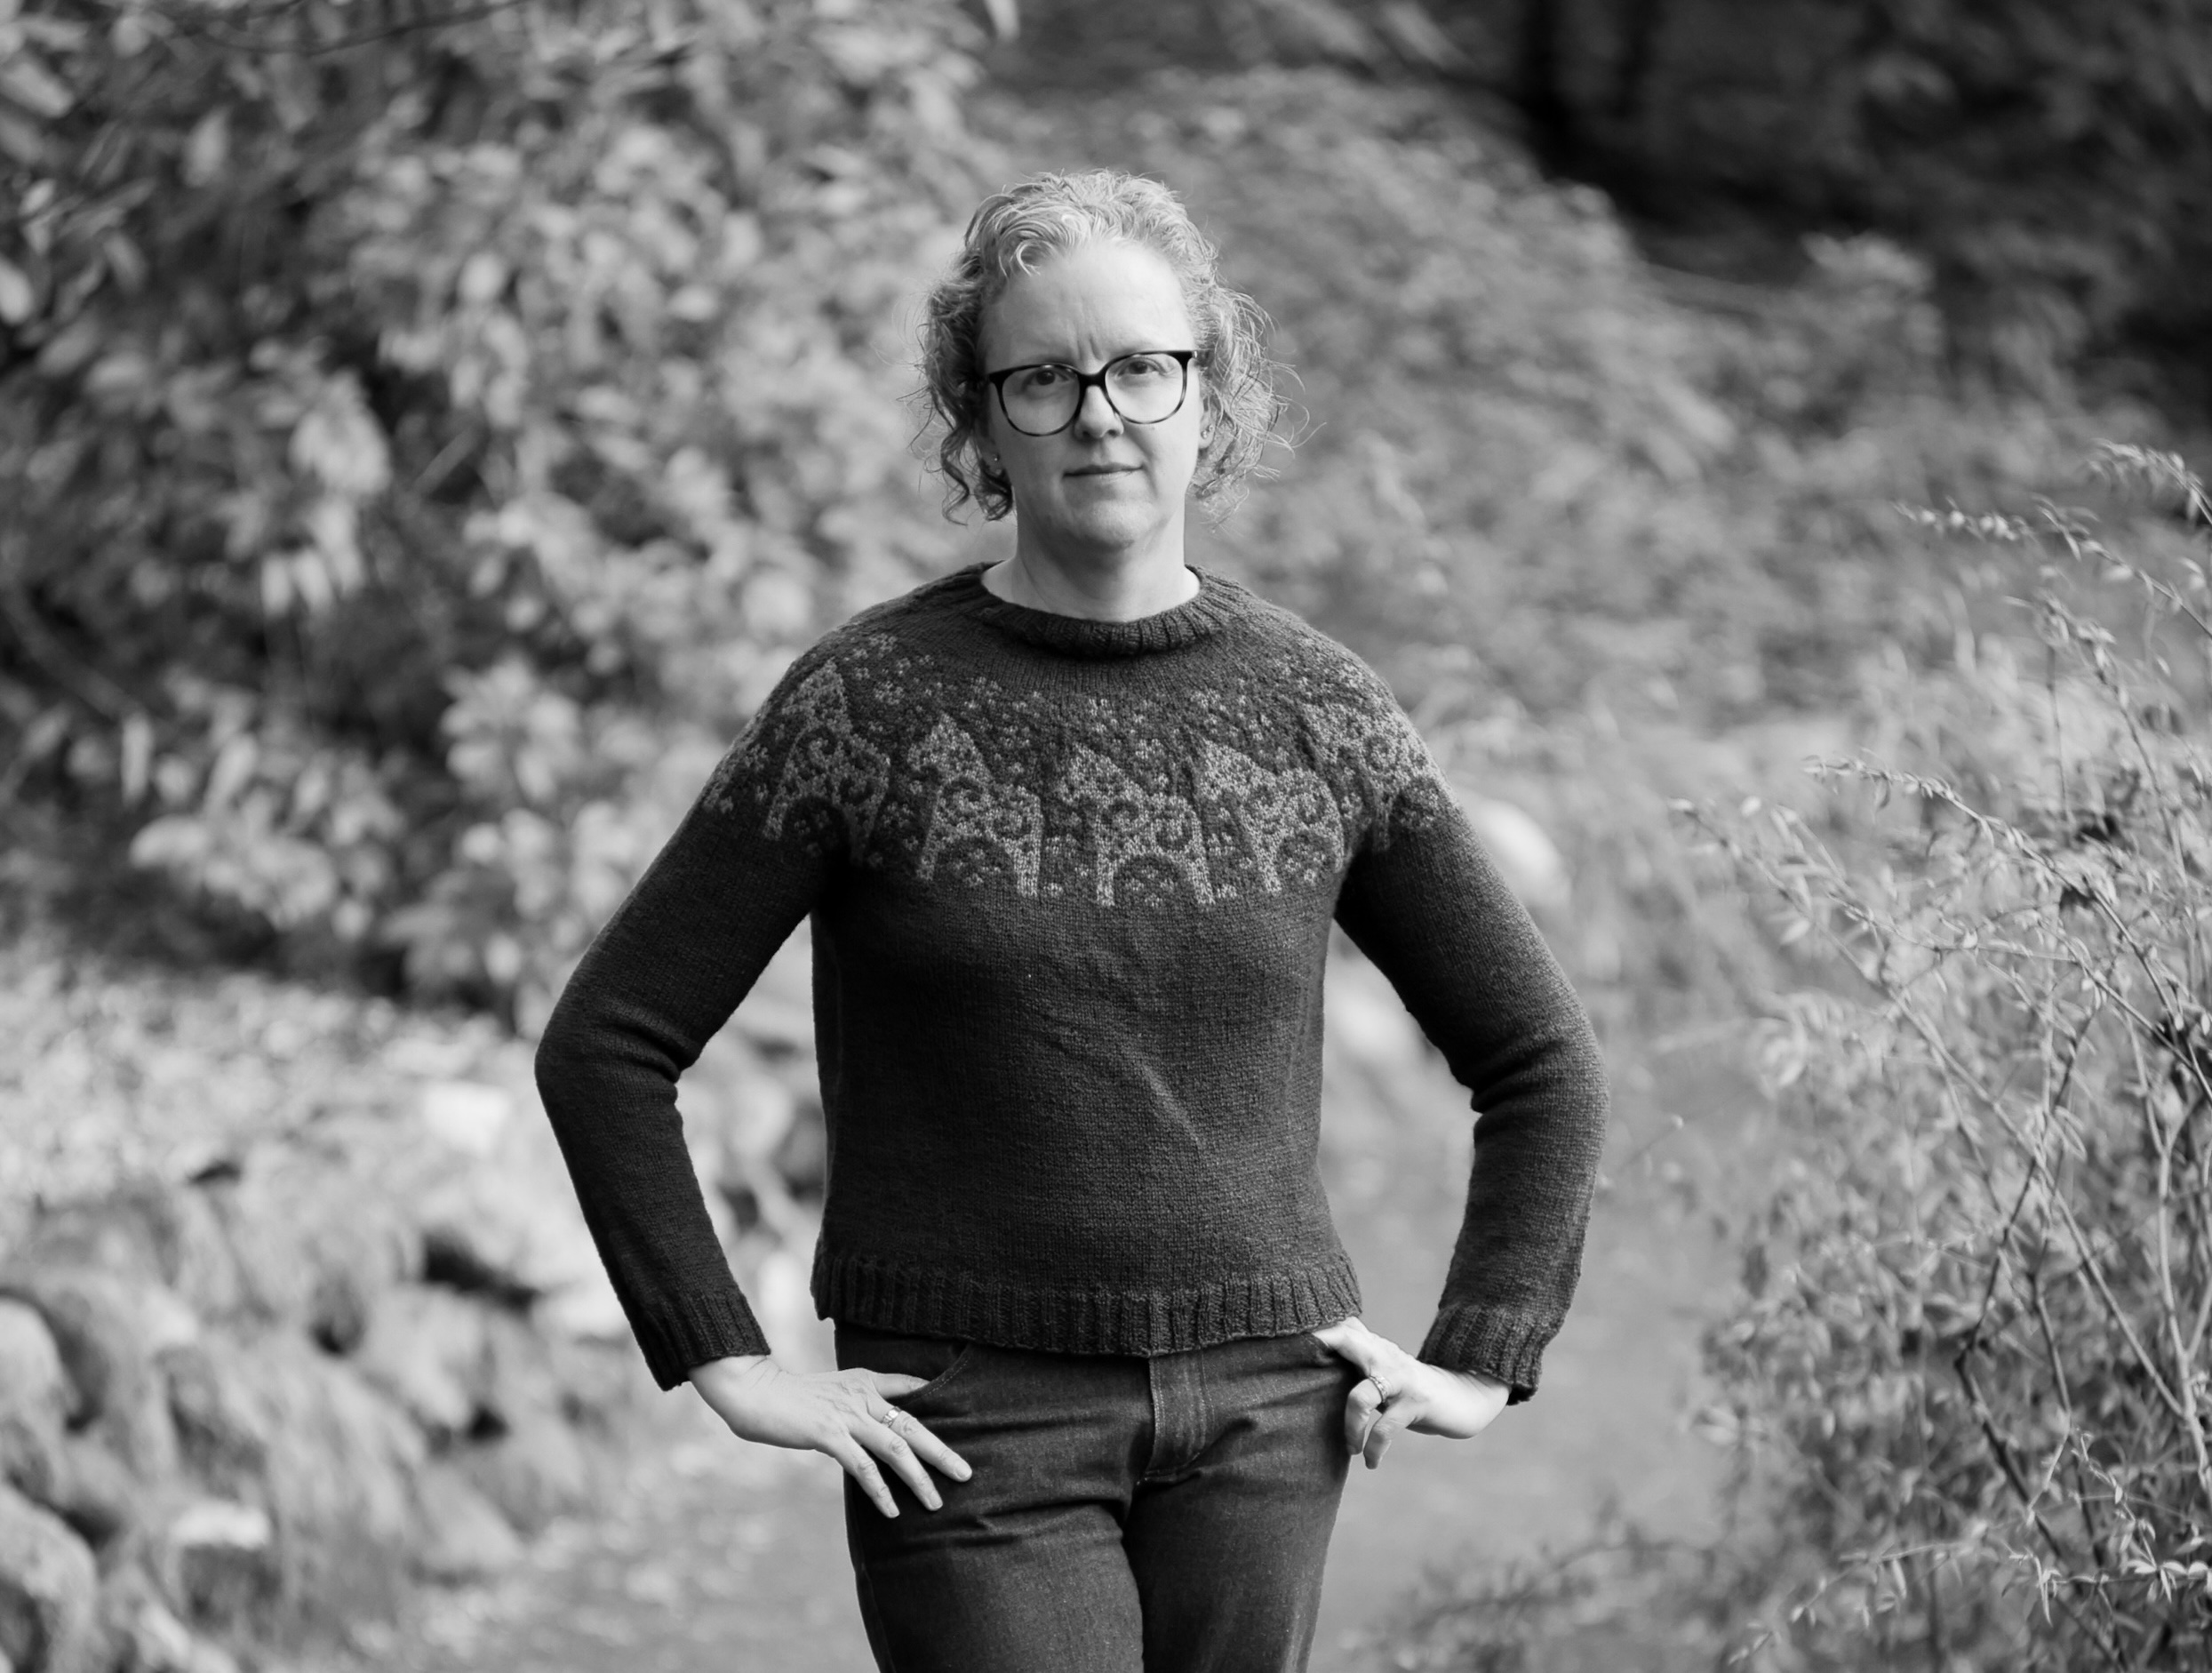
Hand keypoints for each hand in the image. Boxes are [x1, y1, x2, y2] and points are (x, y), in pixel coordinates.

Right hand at [687, 1354, 972, 1517]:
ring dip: (918, 1478)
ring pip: (895, 1448)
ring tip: (935, 1502)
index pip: (909, 1388)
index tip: (964, 1418)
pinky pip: (862, 1466)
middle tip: (965, 1474)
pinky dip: (880, 1490)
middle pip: (913, 1425)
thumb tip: (875, 1427)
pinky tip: (892, 1510)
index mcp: (864, 1382)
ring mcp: (846, 1415)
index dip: (936, 1402)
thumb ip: (856, 1404)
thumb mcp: (831, 1393)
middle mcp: (862, 1396)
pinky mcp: (828, 1433)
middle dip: (941, 1452)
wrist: (755, 1392)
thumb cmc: (789, 1398)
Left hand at [1311, 1317, 1509, 1469]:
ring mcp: (1400, 1379)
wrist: (1459, 1397)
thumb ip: (1356, 1352)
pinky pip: (1385, 1429)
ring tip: (1349, 1448)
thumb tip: (1324, 1336)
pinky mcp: (1415, 1404)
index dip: (1316, 1332)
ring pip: (1360, 1397)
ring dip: (1349, 1428)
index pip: (1342, 1329)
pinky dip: (1374, 1449)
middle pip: (1348, 1343)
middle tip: (1298, 1374)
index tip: (1287, 1343)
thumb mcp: (1382, 1366)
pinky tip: (1370, 1463)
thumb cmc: (1409, 1385)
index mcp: (1374, 1346)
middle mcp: (1384, 1357)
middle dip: (1323, 1349)